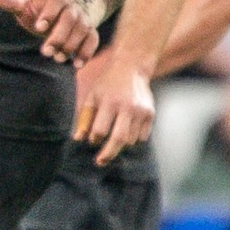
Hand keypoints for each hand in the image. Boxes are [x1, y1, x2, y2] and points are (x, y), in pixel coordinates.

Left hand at [0, 0, 101, 63]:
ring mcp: (83, 21)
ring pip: (82, 32)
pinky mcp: (90, 33)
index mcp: (57, 0)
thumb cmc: (41, 10)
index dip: (48, 14)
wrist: (69, 9)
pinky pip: (92, 41)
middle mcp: (73, 10)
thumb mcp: (26, 5)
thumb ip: (12, 2)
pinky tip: (76, 65)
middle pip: (69, 20)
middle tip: (45, 52)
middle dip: (58, 36)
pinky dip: (86, 53)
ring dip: (71, 46)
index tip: (38, 26)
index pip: (55, 3)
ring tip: (57, 58)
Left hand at [72, 49, 154, 165]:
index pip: (100, 130)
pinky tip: (126, 131)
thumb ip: (85, 118)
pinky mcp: (151, 114)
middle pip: (118, 140)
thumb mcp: (92, 96)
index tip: (92, 139)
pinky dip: (133, 139)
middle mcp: (127, 107)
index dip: (94, 138)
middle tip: (100, 162)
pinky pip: (142, 137)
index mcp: (109, 102)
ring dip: (120, 144)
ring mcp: (141, 111)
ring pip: (130, 140)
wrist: (132, 67)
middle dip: (108, 154)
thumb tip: (78, 139)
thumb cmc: (107, 84)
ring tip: (114, 138)